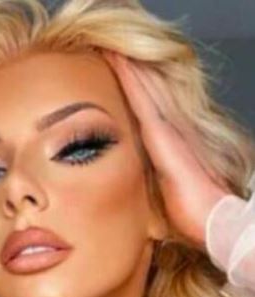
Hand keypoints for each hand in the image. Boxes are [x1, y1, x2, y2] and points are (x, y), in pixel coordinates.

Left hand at [106, 52, 231, 251]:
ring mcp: (167, 130)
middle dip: (131, 75)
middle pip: (146, 96)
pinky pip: (141, 100)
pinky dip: (130, 80)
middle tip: (112, 53)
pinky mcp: (162, 134)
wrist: (210, 219)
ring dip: (129, 71)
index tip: (119, 78)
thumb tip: (133, 198)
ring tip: (112, 51)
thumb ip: (151, 188)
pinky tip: (118, 63)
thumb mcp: (163, 198)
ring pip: (144, 92)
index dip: (135, 93)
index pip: (146, 113)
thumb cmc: (189, 215)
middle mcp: (167, 132)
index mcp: (165, 147)